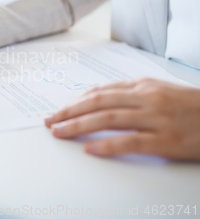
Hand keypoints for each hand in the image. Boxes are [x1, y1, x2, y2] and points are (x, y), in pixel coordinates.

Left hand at [44, 78, 199, 159]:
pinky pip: (131, 142)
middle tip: (49, 120)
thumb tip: (97, 97)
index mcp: (143, 85)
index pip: (100, 91)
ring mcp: (156, 118)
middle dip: (69, 111)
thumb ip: (131, 93)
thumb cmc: (191, 105)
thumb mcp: (160, 90)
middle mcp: (146, 97)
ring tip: (59, 132)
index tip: (59, 109)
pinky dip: (108, 145)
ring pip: (108, 118)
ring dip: (79, 125)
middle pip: (98, 102)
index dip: (75, 101)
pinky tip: (90, 149)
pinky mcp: (166, 139)